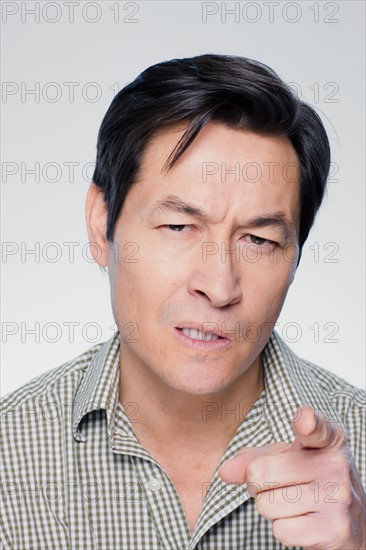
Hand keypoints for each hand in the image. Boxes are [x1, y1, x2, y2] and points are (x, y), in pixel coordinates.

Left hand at [219, 406, 365, 548]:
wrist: (353, 524)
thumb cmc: (310, 481)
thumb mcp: (286, 459)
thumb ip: (253, 458)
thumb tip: (225, 472)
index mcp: (328, 440)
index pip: (315, 427)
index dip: (306, 422)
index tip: (304, 421)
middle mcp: (336, 464)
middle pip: (259, 472)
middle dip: (258, 485)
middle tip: (281, 486)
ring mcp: (337, 497)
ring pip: (266, 505)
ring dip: (271, 509)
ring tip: (295, 504)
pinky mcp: (334, 529)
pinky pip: (280, 530)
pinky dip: (284, 530)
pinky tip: (304, 522)